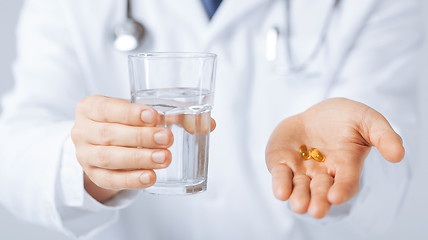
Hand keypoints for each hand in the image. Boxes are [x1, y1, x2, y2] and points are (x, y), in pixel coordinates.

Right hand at [71, 95, 214, 201]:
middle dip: (141, 137)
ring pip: (110, 158)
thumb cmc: (126, 123)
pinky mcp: (93, 176)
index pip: (108, 108)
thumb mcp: (141, 114)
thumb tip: (210, 124)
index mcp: (91, 107)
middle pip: (110, 135)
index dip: (130, 113)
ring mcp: (85, 155)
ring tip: (165, 158)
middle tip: (168, 139)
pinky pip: (110, 180)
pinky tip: (150, 177)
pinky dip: (131, 180)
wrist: (102, 145)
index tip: (154, 116)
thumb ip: (174, 115)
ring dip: (139, 159)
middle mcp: (82, 130)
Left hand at [265, 98, 403, 218]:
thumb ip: (383, 136)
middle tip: (316, 210)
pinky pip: (280, 175)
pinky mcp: (282, 163)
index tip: (336, 197)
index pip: (346, 182)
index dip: (342, 190)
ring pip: (299, 188)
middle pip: (321, 191)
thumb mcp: (368, 120)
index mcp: (346, 167)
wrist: (317, 114)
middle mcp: (323, 174)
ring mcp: (301, 170)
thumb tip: (398, 155)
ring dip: (298, 197)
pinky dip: (280, 184)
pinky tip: (281, 192)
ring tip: (298, 205)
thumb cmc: (346, 119)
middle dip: (318, 201)